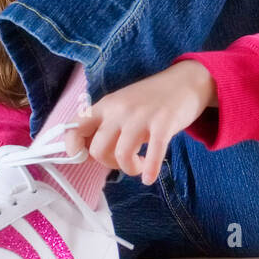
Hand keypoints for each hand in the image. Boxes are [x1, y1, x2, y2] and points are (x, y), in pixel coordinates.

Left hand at [62, 60, 214, 184]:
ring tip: (139, 166)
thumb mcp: (122, 104)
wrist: (185, 82)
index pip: (75, 127)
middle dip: (109, 164)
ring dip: (129, 168)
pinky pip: (153, 154)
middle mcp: (119, 110)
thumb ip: (106, 123)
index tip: (84, 158)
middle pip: (98, 149)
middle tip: (123, 161)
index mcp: (106, 105)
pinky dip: (150, 170)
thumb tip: (89, 151)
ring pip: (122, 155)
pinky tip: (149, 177)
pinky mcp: (164, 124)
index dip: (74, 148)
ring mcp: (141, 116)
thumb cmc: (152, 98)